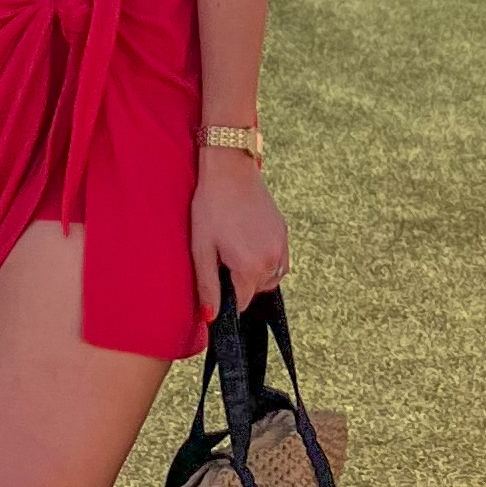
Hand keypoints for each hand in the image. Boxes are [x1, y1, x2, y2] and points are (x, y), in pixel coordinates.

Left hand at [191, 150, 287, 320]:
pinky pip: (277, 259)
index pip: (242, 304)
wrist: (230, 168)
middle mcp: (272, 261)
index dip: (226, 298)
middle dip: (239, 282)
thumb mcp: (202, 248)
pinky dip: (264, 258)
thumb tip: (212, 318)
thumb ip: (208, 286)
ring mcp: (281, 246)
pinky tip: (246, 239)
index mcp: (251, 268)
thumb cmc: (211, 206)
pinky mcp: (284, 232)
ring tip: (234, 247)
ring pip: (269, 277)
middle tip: (221, 255)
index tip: (216, 278)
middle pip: (256, 291)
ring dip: (253, 272)